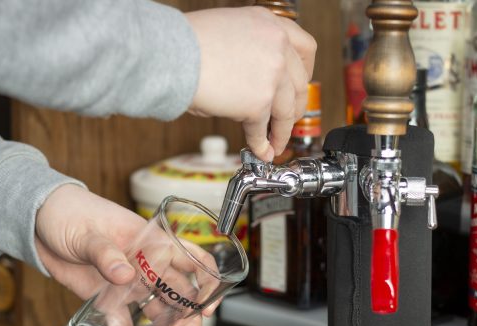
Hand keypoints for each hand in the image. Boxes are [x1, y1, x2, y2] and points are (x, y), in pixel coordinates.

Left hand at [35, 184, 204, 325]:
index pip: (193, 259)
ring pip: (159, 311)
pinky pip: (123, 321)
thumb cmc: (71, 214)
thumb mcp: (88, 231)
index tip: (206, 308)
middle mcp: (147, 265)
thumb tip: (124, 274)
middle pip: (181, 294)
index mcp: (152, 243)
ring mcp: (130, 283)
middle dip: (187, 320)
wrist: (40, 224)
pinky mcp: (108, 297)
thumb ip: (104, 251)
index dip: (208, 283)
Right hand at [186, 6, 315, 160]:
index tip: (299, 85)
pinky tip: (260, 151)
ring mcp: (271, 76)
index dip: (305, 72)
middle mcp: (277, 47)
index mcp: (270, 24)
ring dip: (281, 132)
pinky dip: (261, 144)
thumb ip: (249, 51)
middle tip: (286, 120)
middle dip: (294, 108)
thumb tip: (250, 80)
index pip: (306, 48)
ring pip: (285, 112)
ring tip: (275, 144)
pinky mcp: (258, 103)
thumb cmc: (187, 42)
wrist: (171, 54)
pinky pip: (262, 129)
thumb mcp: (228, 30)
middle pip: (299, 85)